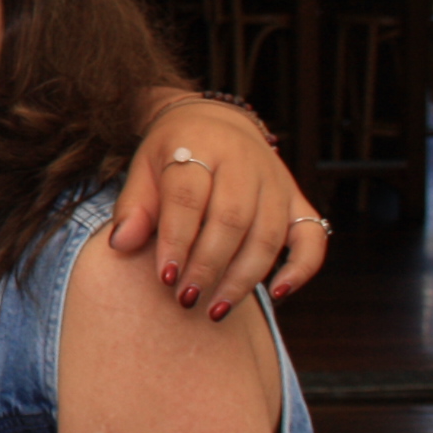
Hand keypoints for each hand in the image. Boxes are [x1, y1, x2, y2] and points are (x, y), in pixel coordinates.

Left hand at [110, 96, 325, 319]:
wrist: (217, 123)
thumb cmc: (174, 154)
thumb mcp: (145, 167)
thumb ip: (134, 206)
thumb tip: (120, 245)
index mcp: (201, 145)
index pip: (189, 196)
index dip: (177, 239)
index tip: (164, 277)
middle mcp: (245, 161)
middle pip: (232, 219)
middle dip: (208, 265)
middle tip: (186, 299)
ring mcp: (277, 181)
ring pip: (269, 234)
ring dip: (244, 277)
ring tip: (215, 309)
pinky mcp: (298, 199)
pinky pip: (313, 237)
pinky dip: (301, 268)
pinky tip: (277, 294)